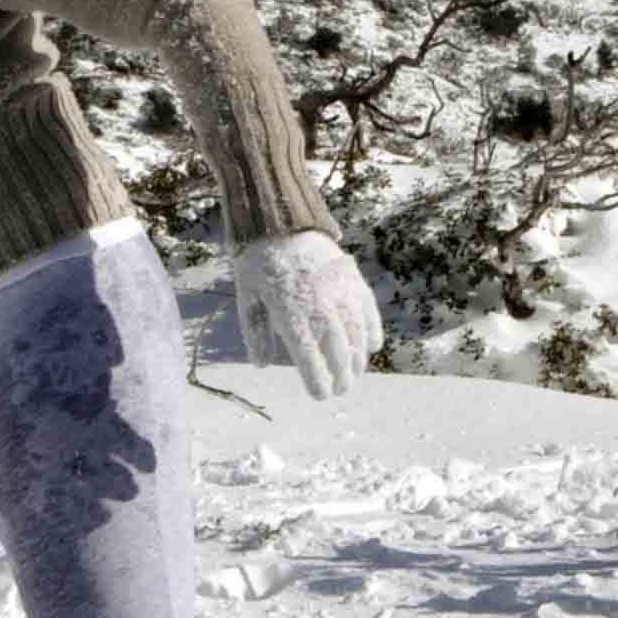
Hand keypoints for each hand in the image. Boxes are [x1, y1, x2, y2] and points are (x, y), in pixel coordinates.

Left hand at [232, 231, 379, 399]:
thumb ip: (255, 332)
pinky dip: (371, 330)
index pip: (307, 355)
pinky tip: (371, 347)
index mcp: (288, 310)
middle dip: (340, 375)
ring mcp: (340, 290)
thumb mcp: (247, 297)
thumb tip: (261, 365)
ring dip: (357, 359)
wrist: (280, 220)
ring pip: (355, 333)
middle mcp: (319, 303)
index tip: (321, 396)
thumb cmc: (258, 263)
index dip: (317, 379)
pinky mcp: (353, 278)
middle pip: (336, 349)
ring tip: (354, 376)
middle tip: (340, 391)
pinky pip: (368, 310)